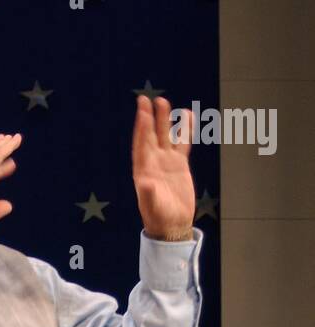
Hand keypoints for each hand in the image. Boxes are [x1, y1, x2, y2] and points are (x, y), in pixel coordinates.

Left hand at [132, 95, 195, 238]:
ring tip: (164, 102)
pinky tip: (187, 116)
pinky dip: (184, 130)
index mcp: (143, 170)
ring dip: (165, 120)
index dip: (143, 127)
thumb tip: (144, 182)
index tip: (143, 110)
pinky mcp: (178, 165)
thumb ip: (149, 194)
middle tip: (149, 99)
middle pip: (152, 135)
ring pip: (166, 136)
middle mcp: (153, 163)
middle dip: (151, 118)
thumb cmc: (160, 218)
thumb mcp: (153, 207)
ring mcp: (166, 162)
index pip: (142, 144)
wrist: (173, 225)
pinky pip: (181, 144)